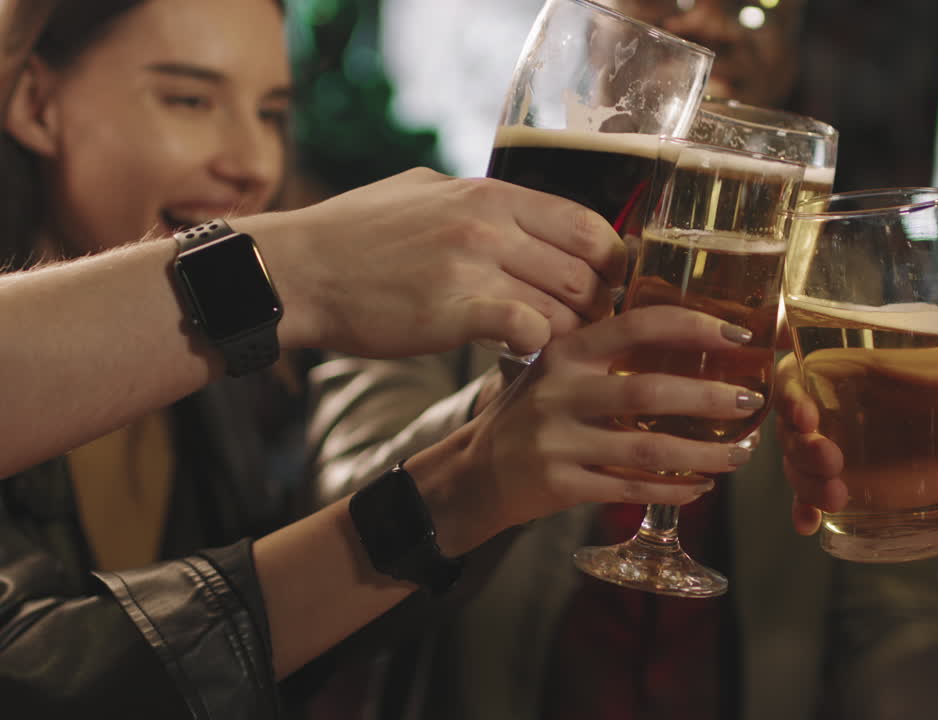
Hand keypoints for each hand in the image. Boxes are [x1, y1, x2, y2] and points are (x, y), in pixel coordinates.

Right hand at [255, 168, 625, 357]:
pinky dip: (535, 348)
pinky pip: (528, 332)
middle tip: (587, 327)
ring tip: (554, 345)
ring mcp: (472, 267)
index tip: (608, 284)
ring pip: (561, 308)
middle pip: (583, 272)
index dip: (610, 261)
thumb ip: (478, 199)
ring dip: (566, 334)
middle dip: (595, 306)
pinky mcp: (453, 312)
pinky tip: (518, 353)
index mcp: (489, 194)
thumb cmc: (356, 234)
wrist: (297, 271)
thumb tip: (517, 206)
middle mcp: (488, 224)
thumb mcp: (424, 190)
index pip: (586, 224)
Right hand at [410, 305, 762, 555]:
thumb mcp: (554, 371)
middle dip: (710, 399)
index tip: (737, 336)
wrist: (471, 476)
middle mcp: (559, 391)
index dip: (691, 326)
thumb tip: (686, 335)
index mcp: (565, 352)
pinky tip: (701, 487)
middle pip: (649, 391)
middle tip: (751, 402)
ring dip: (704, 453)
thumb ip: (604, 354)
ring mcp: (556, 440)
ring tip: (741, 453)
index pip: (636, 326)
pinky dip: (672, 490)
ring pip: (648, 448)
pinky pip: (629, 489)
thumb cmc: (527, 417)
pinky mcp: (558, 485)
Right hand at [775, 352, 937, 534]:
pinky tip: (810, 524)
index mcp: (852, 369)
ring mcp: (837, 446)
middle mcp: (833, 406)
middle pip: (791, 424)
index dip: (790, 392)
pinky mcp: (846, 481)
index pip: (798, 372)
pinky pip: (811, 495)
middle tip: (831, 462)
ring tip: (836, 498)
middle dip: (800, 446)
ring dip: (805, 482)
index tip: (807, 416)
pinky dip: (805, 509)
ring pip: (797, 462)